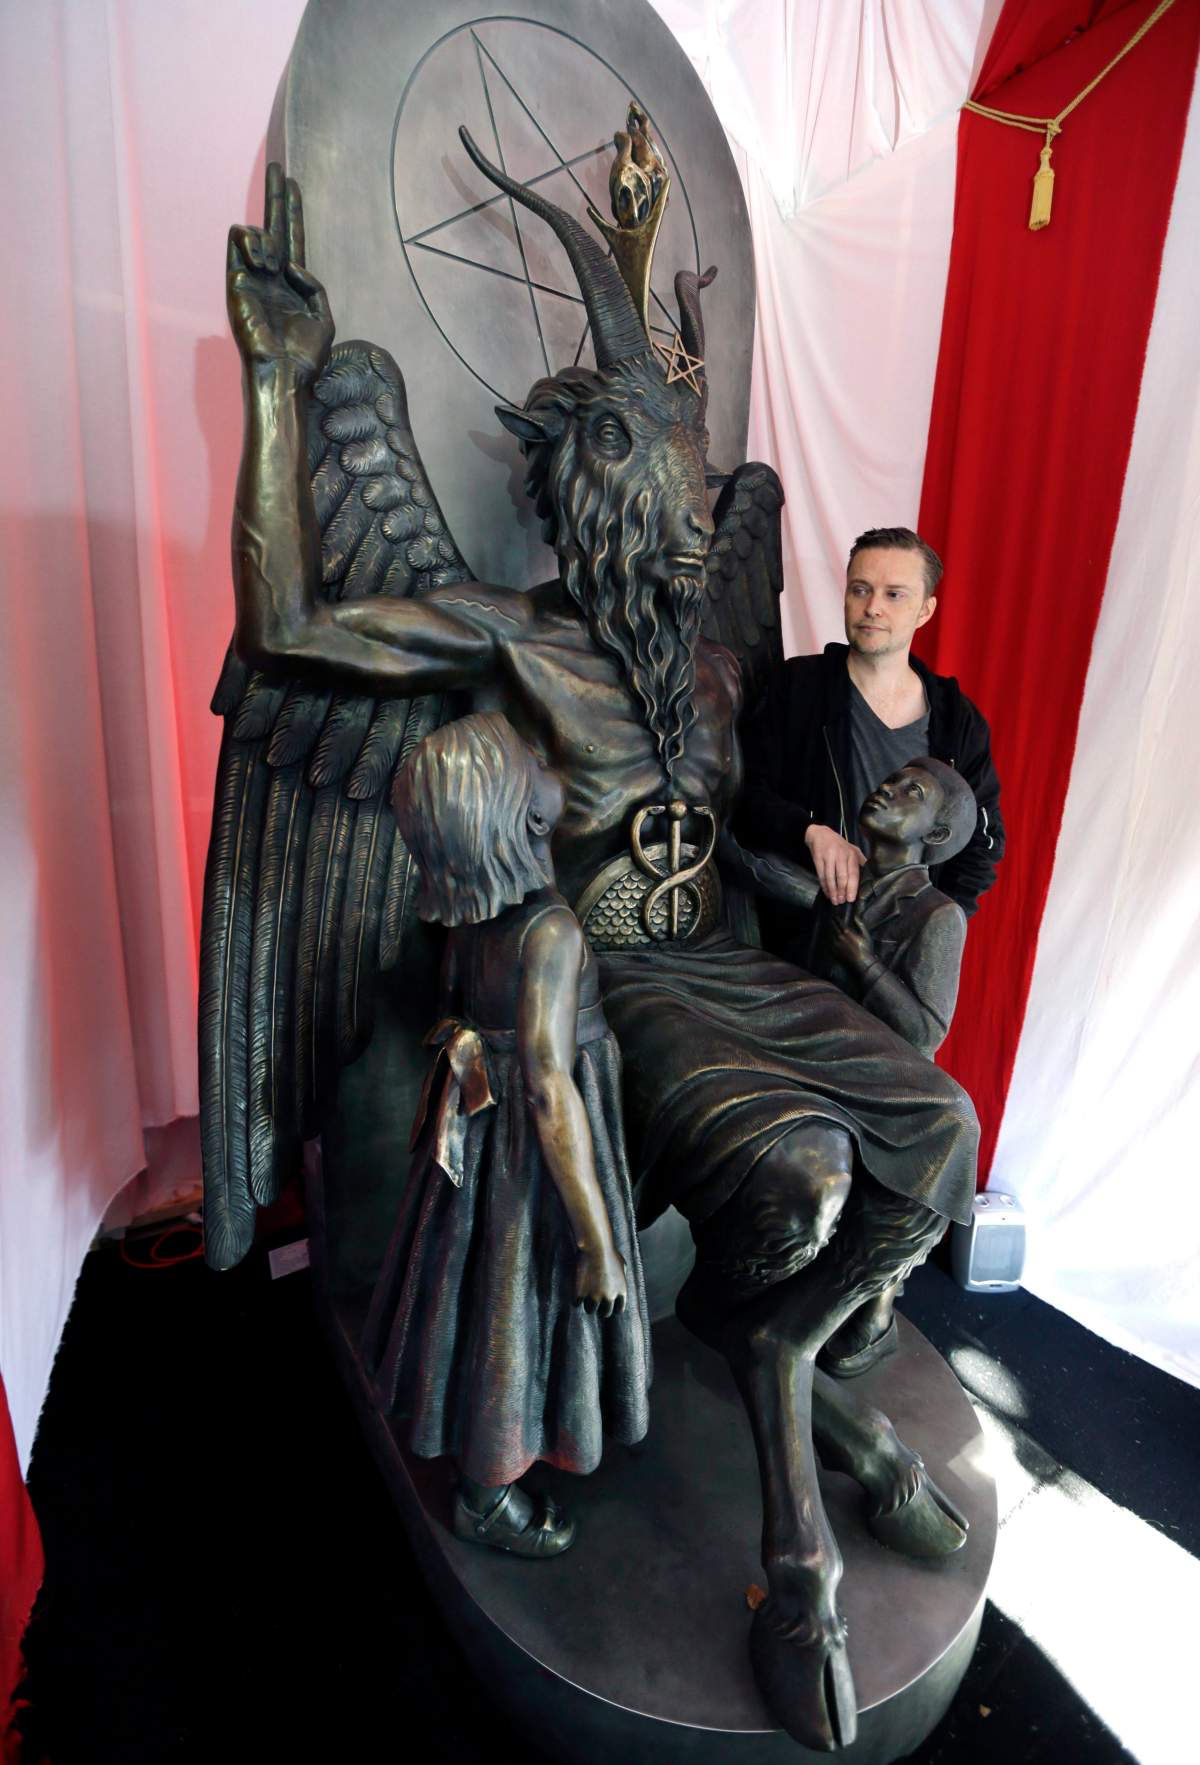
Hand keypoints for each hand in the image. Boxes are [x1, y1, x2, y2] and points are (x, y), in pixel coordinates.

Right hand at [227, 162, 332, 384]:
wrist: (283, 371)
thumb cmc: (304, 354)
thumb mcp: (323, 316)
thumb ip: (313, 285)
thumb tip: (292, 263)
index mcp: (292, 284)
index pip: (293, 238)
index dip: (292, 211)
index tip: (292, 184)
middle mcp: (270, 276)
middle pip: (273, 224)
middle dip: (275, 195)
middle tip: (277, 166)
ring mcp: (252, 276)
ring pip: (256, 232)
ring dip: (268, 241)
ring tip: (273, 267)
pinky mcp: (235, 277)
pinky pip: (238, 240)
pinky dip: (253, 242)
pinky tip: (264, 264)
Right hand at [574, 1244, 627, 1318]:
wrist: (595, 1247)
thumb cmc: (609, 1252)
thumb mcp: (622, 1265)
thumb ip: (622, 1279)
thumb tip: (620, 1287)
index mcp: (621, 1292)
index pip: (618, 1309)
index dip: (612, 1307)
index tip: (606, 1304)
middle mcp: (609, 1297)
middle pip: (604, 1313)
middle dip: (600, 1307)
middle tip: (594, 1300)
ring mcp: (594, 1297)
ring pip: (590, 1309)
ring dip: (587, 1303)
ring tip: (584, 1292)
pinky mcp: (580, 1295)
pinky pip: (576, 1303)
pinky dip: (575, 1298)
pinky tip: (575, 1289)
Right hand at [805, 824, 864, 904]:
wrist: (820, 834)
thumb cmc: (839, 845)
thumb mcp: (853, 850)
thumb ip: (861, 862)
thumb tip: (870, 876)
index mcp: (851, 854)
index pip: (853, 873)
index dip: (852, 887)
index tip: (851, 898)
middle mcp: (840, 855)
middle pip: (842, 876)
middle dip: (842, 891)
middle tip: (842, 902)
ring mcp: (829, 856)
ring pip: (830, 877)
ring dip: (833, 891)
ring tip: (835, 900)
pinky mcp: (818, 858)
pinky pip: (821, 875)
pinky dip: (824, 886)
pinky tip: (827, 893)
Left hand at [827, 909, 873, 968]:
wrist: (862, 964)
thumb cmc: (865, 950)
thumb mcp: (865, 935)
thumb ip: (860, 924)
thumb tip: (855, 916)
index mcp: (847, 933)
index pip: (839, 922)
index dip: (836, 918)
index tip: (835, 916)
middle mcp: (839, 938)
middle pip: (832, 927)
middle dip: (831, 923)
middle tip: (830, 919)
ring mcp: (835, 946)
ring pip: (829, 935)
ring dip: (829, 930)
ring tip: (828, 926)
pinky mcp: (833, 952)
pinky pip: (828, 943)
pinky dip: (828, 939)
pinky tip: (829, 937)